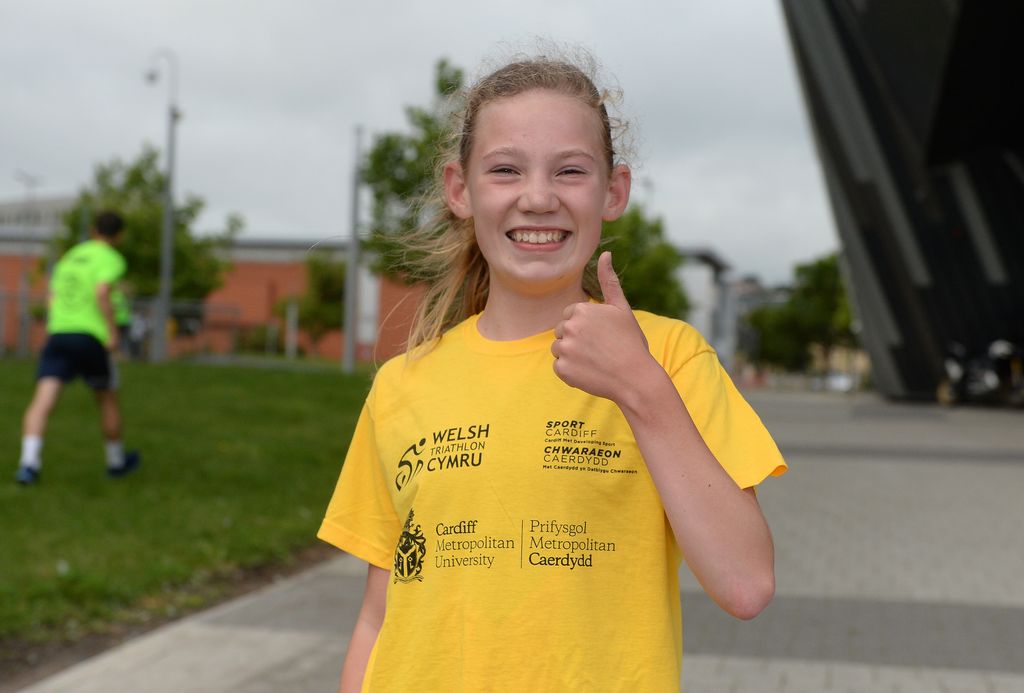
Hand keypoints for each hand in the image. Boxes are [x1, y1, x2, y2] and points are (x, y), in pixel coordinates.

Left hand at [551, 251, 654, 401]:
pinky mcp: (562, 370)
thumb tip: (606, 253)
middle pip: (561, 331)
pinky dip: (571, 371)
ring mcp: (564, 349)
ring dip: (572, 355)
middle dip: (576, 339)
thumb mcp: (622, 309)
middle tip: (599, 349)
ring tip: (595, 360)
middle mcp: (569, 327)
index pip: (570, 316)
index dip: (586, 326)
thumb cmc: (630, 342)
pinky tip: (590, 372)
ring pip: (558, 349)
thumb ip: (609, 281)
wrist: (636, 378)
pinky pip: (559, 367)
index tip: (602, 335)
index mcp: (581, 310)